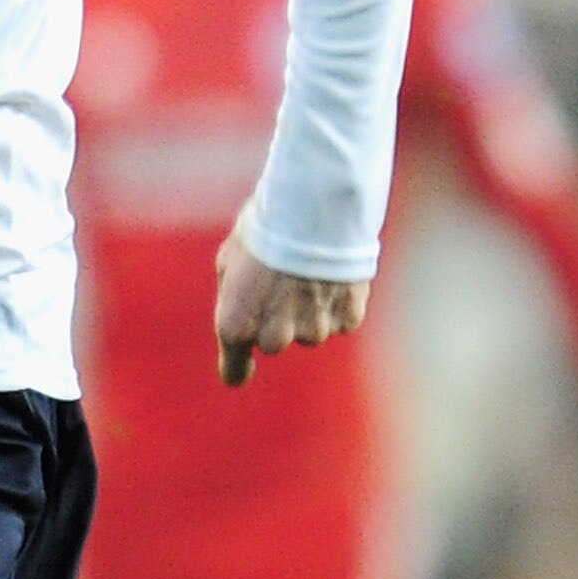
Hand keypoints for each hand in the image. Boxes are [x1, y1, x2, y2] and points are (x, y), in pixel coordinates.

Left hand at [213, 215, 368, 387]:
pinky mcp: (347, 320)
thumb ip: (234, 297)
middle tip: (281, 282)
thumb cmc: (264, 227)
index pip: (234, 372)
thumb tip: (244, 312)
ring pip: (309, 331)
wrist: (314, 206)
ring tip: (309, 270)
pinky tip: (333, 273)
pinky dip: (338, 301)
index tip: (243, 369)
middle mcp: (272, 337)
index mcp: (235, 324)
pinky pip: (340, 319)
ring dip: (309, 309)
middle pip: (273, 344)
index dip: (239, 368)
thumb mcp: (230, 259)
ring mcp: (312, 331)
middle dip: (276, 321)